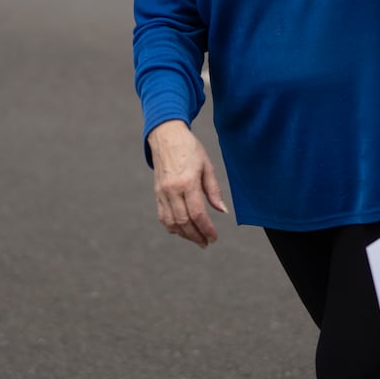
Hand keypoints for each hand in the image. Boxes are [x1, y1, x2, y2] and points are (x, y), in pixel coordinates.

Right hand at [149, 120, 224, 248]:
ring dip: (184, 235)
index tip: (214, 237)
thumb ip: (214, 190)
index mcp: (187, 182)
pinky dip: (172, 227)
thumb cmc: (190, 149)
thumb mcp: (207, 166)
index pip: (197, 214)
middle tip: (207, 243)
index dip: (207, 229)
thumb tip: (222, 211)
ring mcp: (162, 193)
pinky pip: (163, 216)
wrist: (166, 136)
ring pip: (171, 223)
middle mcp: (172, 190)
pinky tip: (182, 230)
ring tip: (197, 239)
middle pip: (184, 222)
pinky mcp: (157, 193)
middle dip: (196, 236)